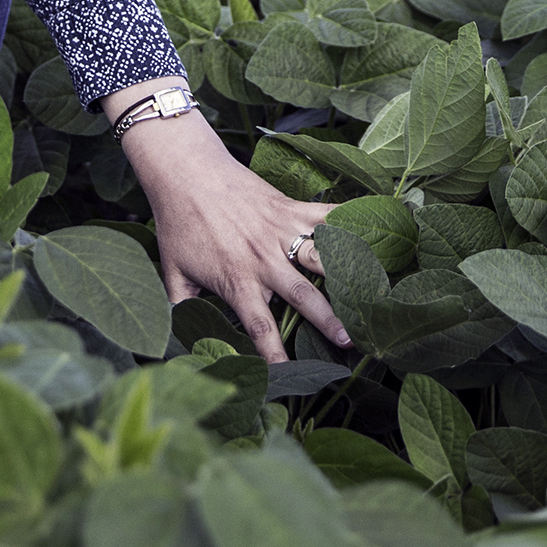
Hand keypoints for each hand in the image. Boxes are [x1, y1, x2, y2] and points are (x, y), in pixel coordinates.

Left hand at [104, 80, 348, 363]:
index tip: (291, 376)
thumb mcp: (173, 272)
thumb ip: (181, 307)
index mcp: (237, 280)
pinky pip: (326, 215)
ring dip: (347, 275)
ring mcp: (280, 230)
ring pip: (322, 257)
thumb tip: (178, 337)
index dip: (276, 354)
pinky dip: (351, 221)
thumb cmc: (178, 222)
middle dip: (328, 320)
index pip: (260, 326)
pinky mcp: (289, 206)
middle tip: (351, 340)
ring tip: (373, 291)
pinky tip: (374, 229)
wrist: (185, 171)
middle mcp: (264, 259)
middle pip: (303, 296)